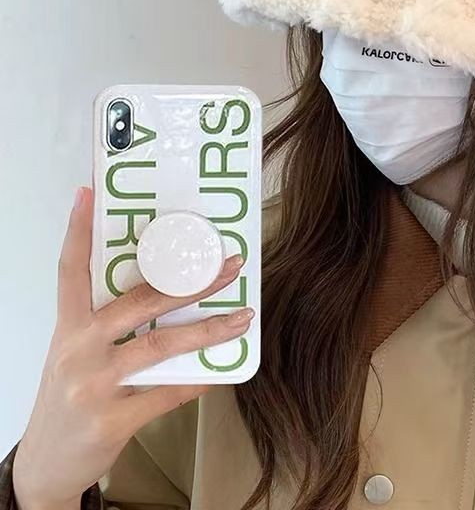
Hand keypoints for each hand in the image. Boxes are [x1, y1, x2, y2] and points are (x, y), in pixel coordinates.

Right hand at [13, 186, 252, 509]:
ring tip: (242, 316)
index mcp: (68, 328)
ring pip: (160, 344)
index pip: (70, 270)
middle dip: (189, 281)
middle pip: (138, 301)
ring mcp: (93, 385)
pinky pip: (168, 392)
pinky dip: (200, 380)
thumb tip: (169, 293)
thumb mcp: (76, 355)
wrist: (46, 465)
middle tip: (229, 263)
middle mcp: (77, 350)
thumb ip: (109, 326)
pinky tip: (223, 370)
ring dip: (209, 329)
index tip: (89, 194)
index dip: (78, 231)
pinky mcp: (112, 419)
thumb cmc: (69, 397)